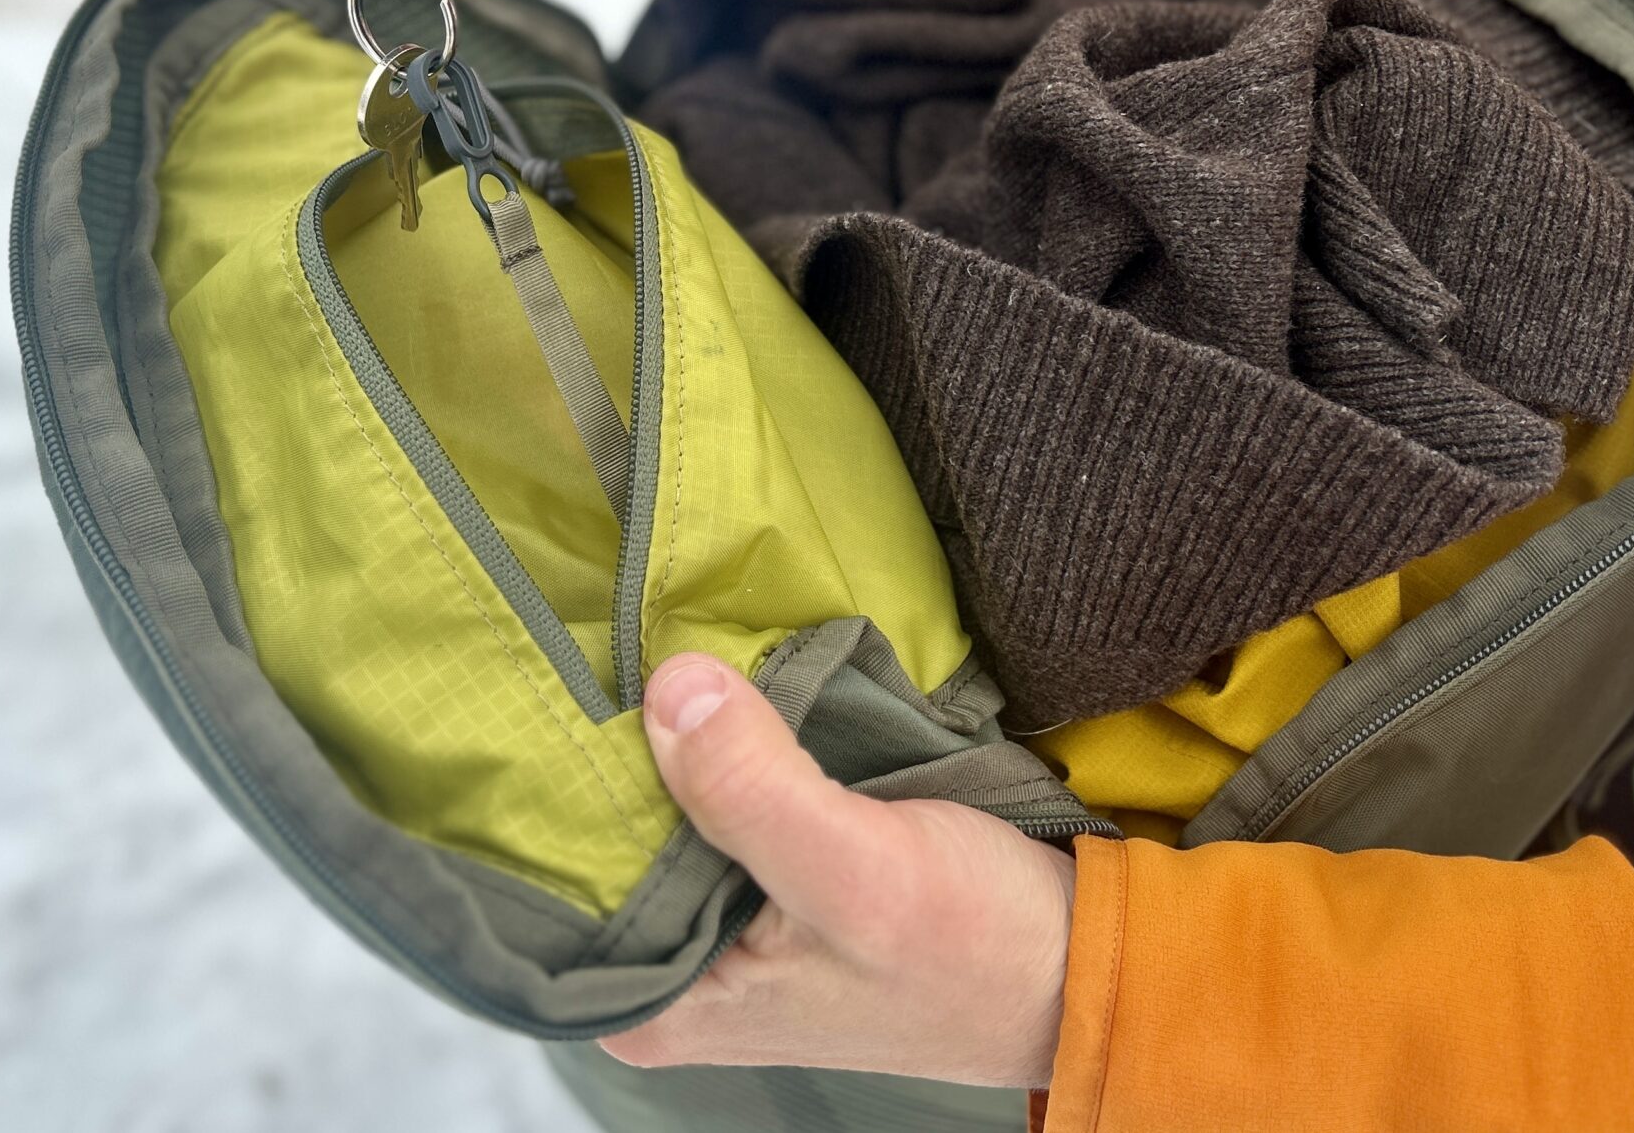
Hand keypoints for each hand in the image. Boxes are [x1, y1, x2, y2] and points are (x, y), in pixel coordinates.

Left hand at [599, 653, 1076, 1087]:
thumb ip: (751, 790)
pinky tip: (717, 680)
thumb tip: (667, 688)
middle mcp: (668, 968)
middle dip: (612, 742)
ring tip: (650, 636)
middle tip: (606, 629)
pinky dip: (721, 737)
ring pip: (658, 802)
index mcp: (658, 1004)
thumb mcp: (860, 873)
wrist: (1078, 965)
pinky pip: (714, 790)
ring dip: (670, 729)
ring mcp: (717, 920)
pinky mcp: (765, 874)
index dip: (556, 778)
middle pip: (601, 832)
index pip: (555, 879)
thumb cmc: (976, 951)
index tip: (559, 676)